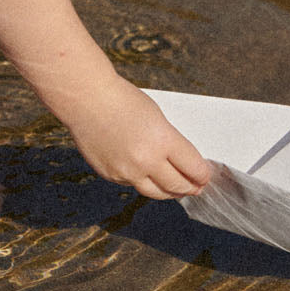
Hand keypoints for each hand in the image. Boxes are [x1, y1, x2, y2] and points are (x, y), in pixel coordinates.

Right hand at [56, 74, 213, 199]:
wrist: (84, 97)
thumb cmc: (120, 98)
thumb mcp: (155, 115)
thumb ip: (169, 141)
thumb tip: (180, 162)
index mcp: (163, 140)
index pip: (195, 168)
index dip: (203, 174)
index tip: (205, 175)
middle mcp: (147, 160)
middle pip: (179, 186)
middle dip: (191, 187)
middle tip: (196, 187)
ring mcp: (127, 171)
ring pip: (157, 193)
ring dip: (170, 192)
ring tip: (176, 189)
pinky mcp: (110, 175)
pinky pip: (133, 184)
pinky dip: (141, 181)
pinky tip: (145, 174)